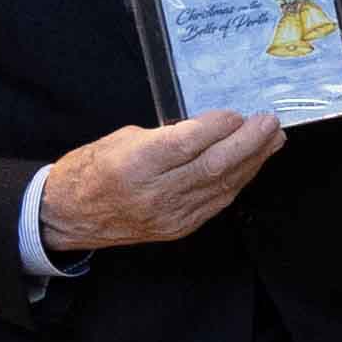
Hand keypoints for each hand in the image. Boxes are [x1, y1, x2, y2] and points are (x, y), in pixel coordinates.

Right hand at [38, 110, 280, 251]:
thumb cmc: (90, 169)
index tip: (238, 113)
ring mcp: (170, 215)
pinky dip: (238, 181)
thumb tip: (208, 128)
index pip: (186, 144)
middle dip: (248, 143)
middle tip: (269, 123)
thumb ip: (166, 135)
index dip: (218, 128)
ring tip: (272, 140)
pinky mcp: (179, 228)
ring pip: (222, 186)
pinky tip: (252, 165)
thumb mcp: (123, 138)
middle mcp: (155, 193)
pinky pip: (217, 203)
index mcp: (135, 164)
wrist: (68, 216)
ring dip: (252, 161)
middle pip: (213, 167)